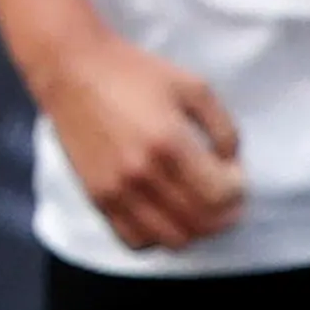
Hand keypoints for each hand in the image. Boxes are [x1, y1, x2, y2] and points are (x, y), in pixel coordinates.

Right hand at [28, 24, 244, 252]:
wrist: (72, 69)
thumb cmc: (135, 73)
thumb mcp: (194, 87)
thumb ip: (225, 129)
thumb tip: (231, 166)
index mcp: (169, 143)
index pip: (220, 196)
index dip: (238, 190)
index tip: (233, 173)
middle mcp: (141, 173)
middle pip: (201, 223)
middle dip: (225, 215)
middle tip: (225, 196)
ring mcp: (116, 190)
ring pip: (173, 239)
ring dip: (196, 230)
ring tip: (197, 208)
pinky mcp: (97, 197)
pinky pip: (135, 240)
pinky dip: (158, 237)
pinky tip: (164, 215)